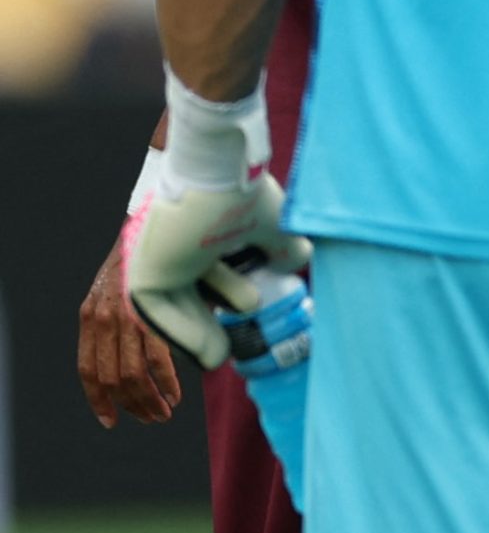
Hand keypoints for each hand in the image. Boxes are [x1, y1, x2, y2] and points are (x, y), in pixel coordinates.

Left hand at [77, 233, 181, 426]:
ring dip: (148, 400)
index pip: (87, 370)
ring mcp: (124, 315)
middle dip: (131, 406)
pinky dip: (165, 381)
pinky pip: (155, 358)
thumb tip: (150, 348)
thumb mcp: (125, 288)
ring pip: (130, 374)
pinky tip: (176, 393)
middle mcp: (101, 318)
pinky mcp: (148, 311)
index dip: (97, 400)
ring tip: (164, 412)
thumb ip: (133, 318)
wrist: (154, 216)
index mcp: (91, 315)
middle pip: (110, 379)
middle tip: (151, 418)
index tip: (110, 420)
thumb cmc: (146, 253)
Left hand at [123, 175, 309, 368]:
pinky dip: (183, 333)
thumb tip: (298, 261)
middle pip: (194, 294)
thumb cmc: (245, 195)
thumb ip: (284, 246)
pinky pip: (160, 313)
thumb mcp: (274, 226)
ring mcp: (160, 258)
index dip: (231, 295)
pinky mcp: (145, 271)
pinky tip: (207, 353)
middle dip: (214, 322)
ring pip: (177, 306)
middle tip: (234, 345)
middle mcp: (180, 246)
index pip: (214, 272)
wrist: (220, 174)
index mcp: (205, 233)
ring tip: (221, 357)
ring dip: (199, 333)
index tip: (252, 314)